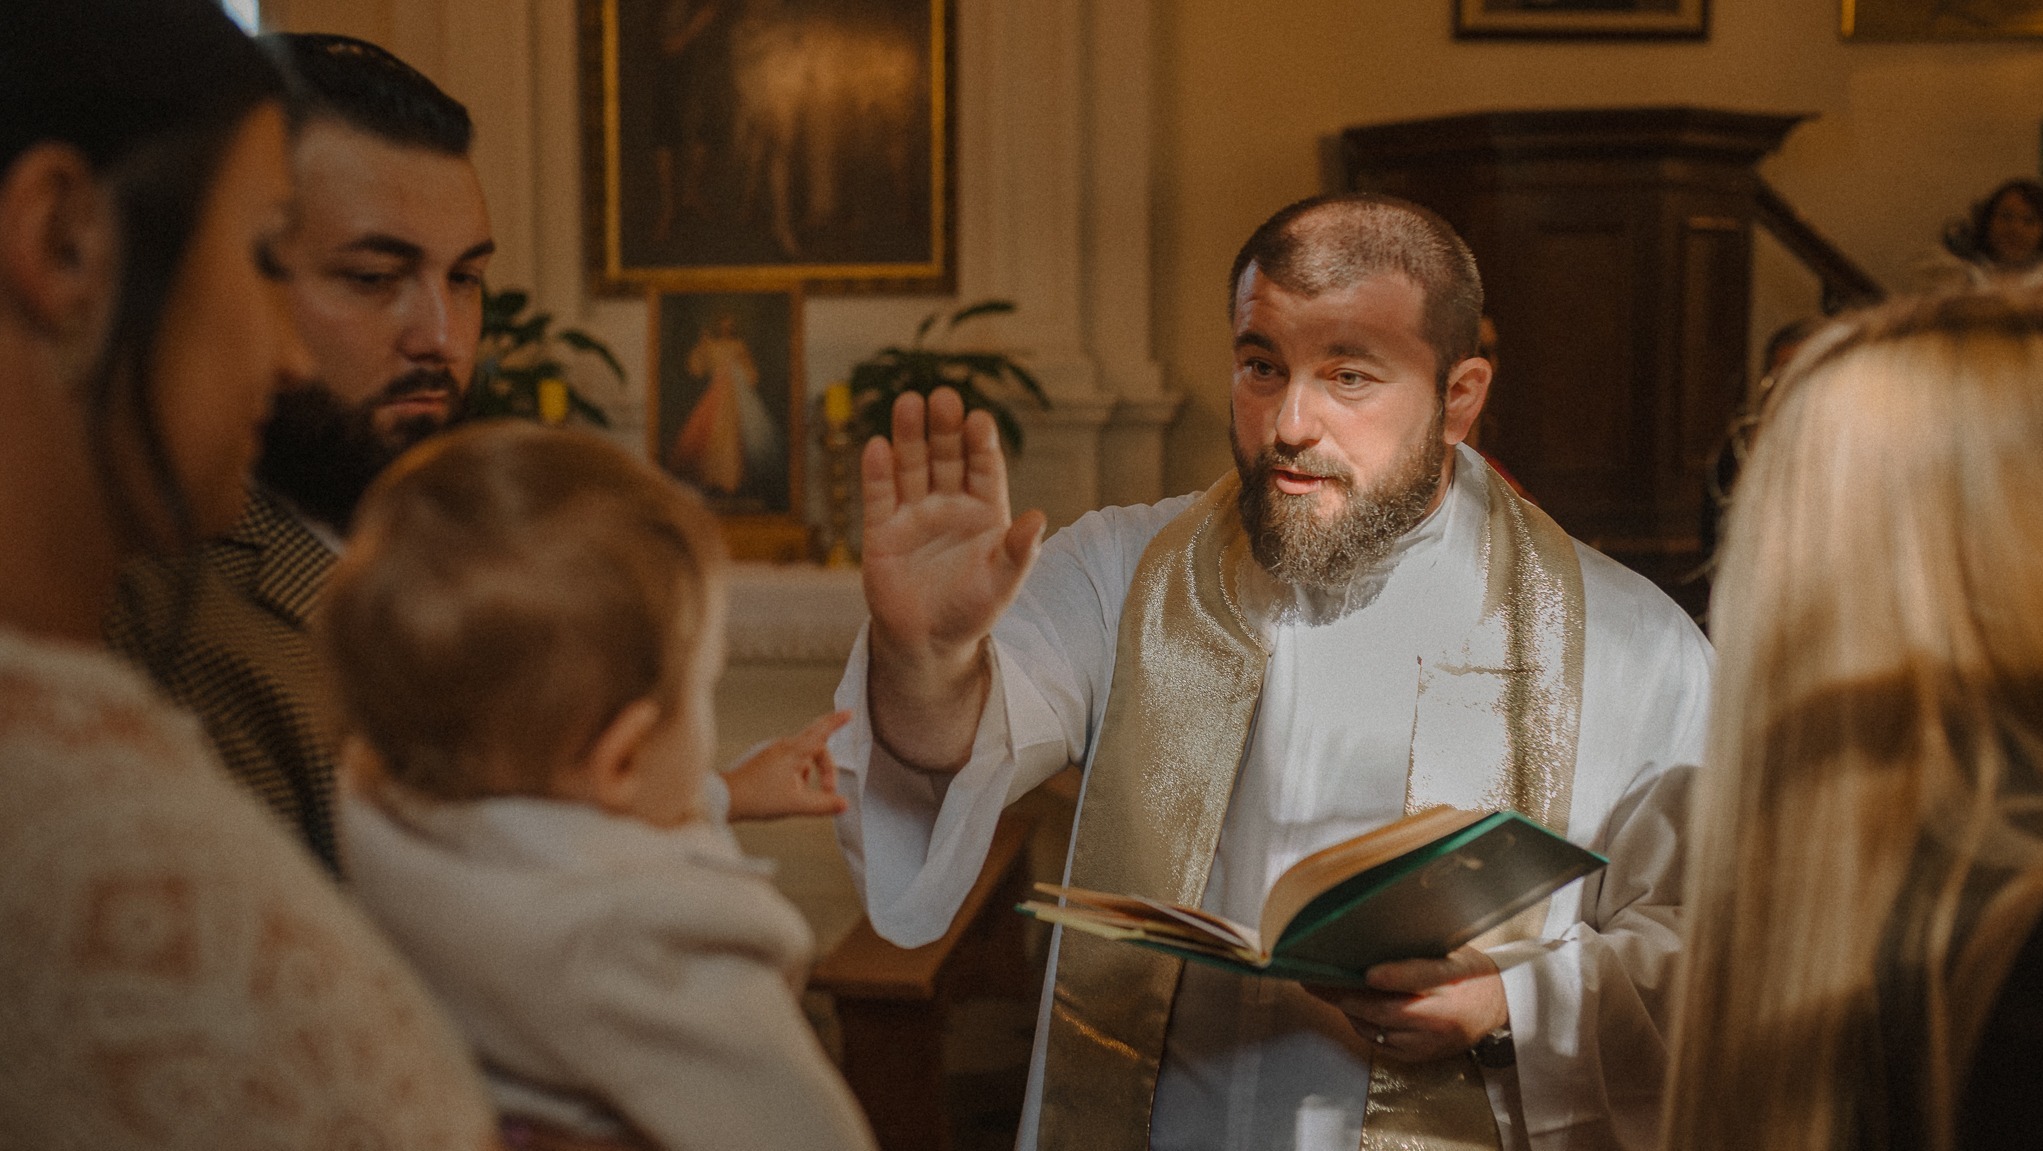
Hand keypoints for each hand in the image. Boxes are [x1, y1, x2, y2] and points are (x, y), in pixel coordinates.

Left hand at [723, 710, 850, 821]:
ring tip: (803, 796)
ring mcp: (773, 752)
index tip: (849, 714)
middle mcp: (783, 747)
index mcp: (793, 751)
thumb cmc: (755, 797)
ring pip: (803, 758)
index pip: (821, 731)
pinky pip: (790, 764)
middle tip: (828, 790)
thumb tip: (843, 804)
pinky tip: (788, 794)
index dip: (837, 722)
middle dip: (826, 769)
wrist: (724, 798)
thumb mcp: (796, 804)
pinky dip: (797, 776)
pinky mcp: (765, 761)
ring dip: (810, 775)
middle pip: (816, 749)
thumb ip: (823, 804)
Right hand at [861, 387, 1044, 769]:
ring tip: (909, 403)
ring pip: (912, 466)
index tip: (980, 421)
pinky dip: (878, 472)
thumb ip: (1019, 551)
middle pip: (946, 456)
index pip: (983, 467)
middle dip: (944, 427)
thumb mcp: (1003, 583)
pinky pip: (880, 496)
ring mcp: (914, 513)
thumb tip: (1041, 518)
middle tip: (943, 397)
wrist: (928, 643)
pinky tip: (877, 446)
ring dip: (909, 436)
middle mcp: (948, 504)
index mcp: (984, 510)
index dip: (981, 444)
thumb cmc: (972, 610)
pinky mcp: (882, 530)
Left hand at [1305, 946, 1508, 1063]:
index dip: (1392, 976)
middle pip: (1385, 1009)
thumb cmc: (1470, 973)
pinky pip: (1380, 1043)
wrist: (1498, 1009)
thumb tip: (1371, 943)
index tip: (1365, 972)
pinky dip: (1361, 1025)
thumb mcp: (1453, 953)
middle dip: (1344, 995)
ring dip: (1347, 1010)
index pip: (1420, 977)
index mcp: (1454, 980)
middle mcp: (1442, 1015)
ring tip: (1324, 990)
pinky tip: (1349, 1008)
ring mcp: (1430, 1041)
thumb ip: (1418, 953)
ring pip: (1376, 1028)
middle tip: (1314, 980)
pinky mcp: (1421, 1056)